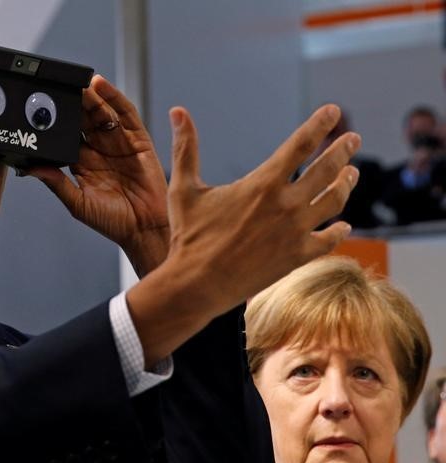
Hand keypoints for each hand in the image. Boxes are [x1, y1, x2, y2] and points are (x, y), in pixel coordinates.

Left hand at [29, 75, 167, 276]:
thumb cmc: (113, 222)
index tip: (42, 107)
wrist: (145, 229)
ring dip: (91, 97)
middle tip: (60, 87)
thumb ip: (57, 184)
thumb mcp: (78, 204)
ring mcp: (119, 143)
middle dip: (73, 103)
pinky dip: (114, 98)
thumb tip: (33, 169)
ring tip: (78, 83)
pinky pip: (126, 114)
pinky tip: (101, 86)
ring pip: (102, 113)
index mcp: (83, 164)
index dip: (57, 121)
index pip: (67, 136)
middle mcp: (100, 151)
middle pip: (84, 120)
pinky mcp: (139, 140)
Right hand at [128, 104, 359, 365]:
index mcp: (263, 184)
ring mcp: (296, 232)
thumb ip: (185, 148)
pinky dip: (339, 230)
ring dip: (345, 184)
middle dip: (342, 150)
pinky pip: (329, 240)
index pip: (301, 144)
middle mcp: (286, 205)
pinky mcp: (298, 257)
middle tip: (353, 139)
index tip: (332, 110)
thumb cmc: (188, 236)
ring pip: (334, 201)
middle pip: (327, 169)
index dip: (319, 124)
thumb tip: (177, 110)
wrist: (198, 285)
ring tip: (351, 174)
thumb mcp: (183, 188)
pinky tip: (343, 225)